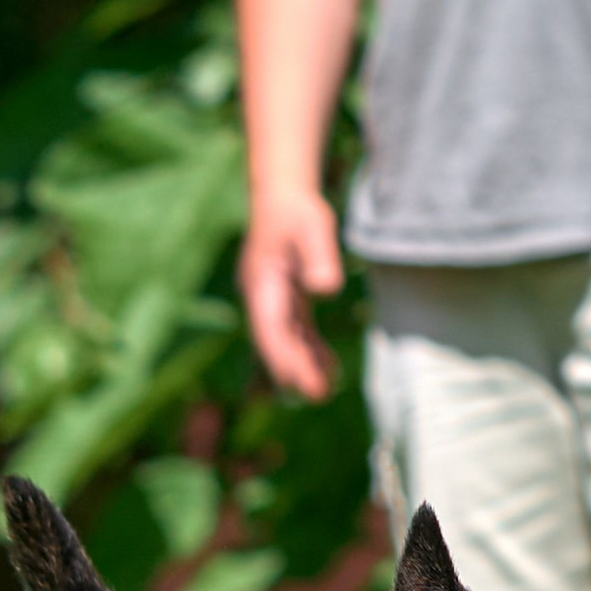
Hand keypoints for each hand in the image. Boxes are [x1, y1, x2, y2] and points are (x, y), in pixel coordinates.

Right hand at [239, 189, 343, 399]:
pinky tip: (329, 365)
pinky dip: (309, 348)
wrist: (283, 195)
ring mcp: (272, 301)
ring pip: (286, 341)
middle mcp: (262, 299)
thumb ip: (319, 258)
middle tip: (319, 395)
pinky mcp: (286, 298)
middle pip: (276, 342)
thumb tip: (327, 289)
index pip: (270, 330)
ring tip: (325, 389)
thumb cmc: (297, 211)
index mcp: (261, 286)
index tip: (300, 381)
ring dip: (303, 364)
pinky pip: (296, 331)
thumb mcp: (313, 228)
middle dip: (295, 369)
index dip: (284, 358)